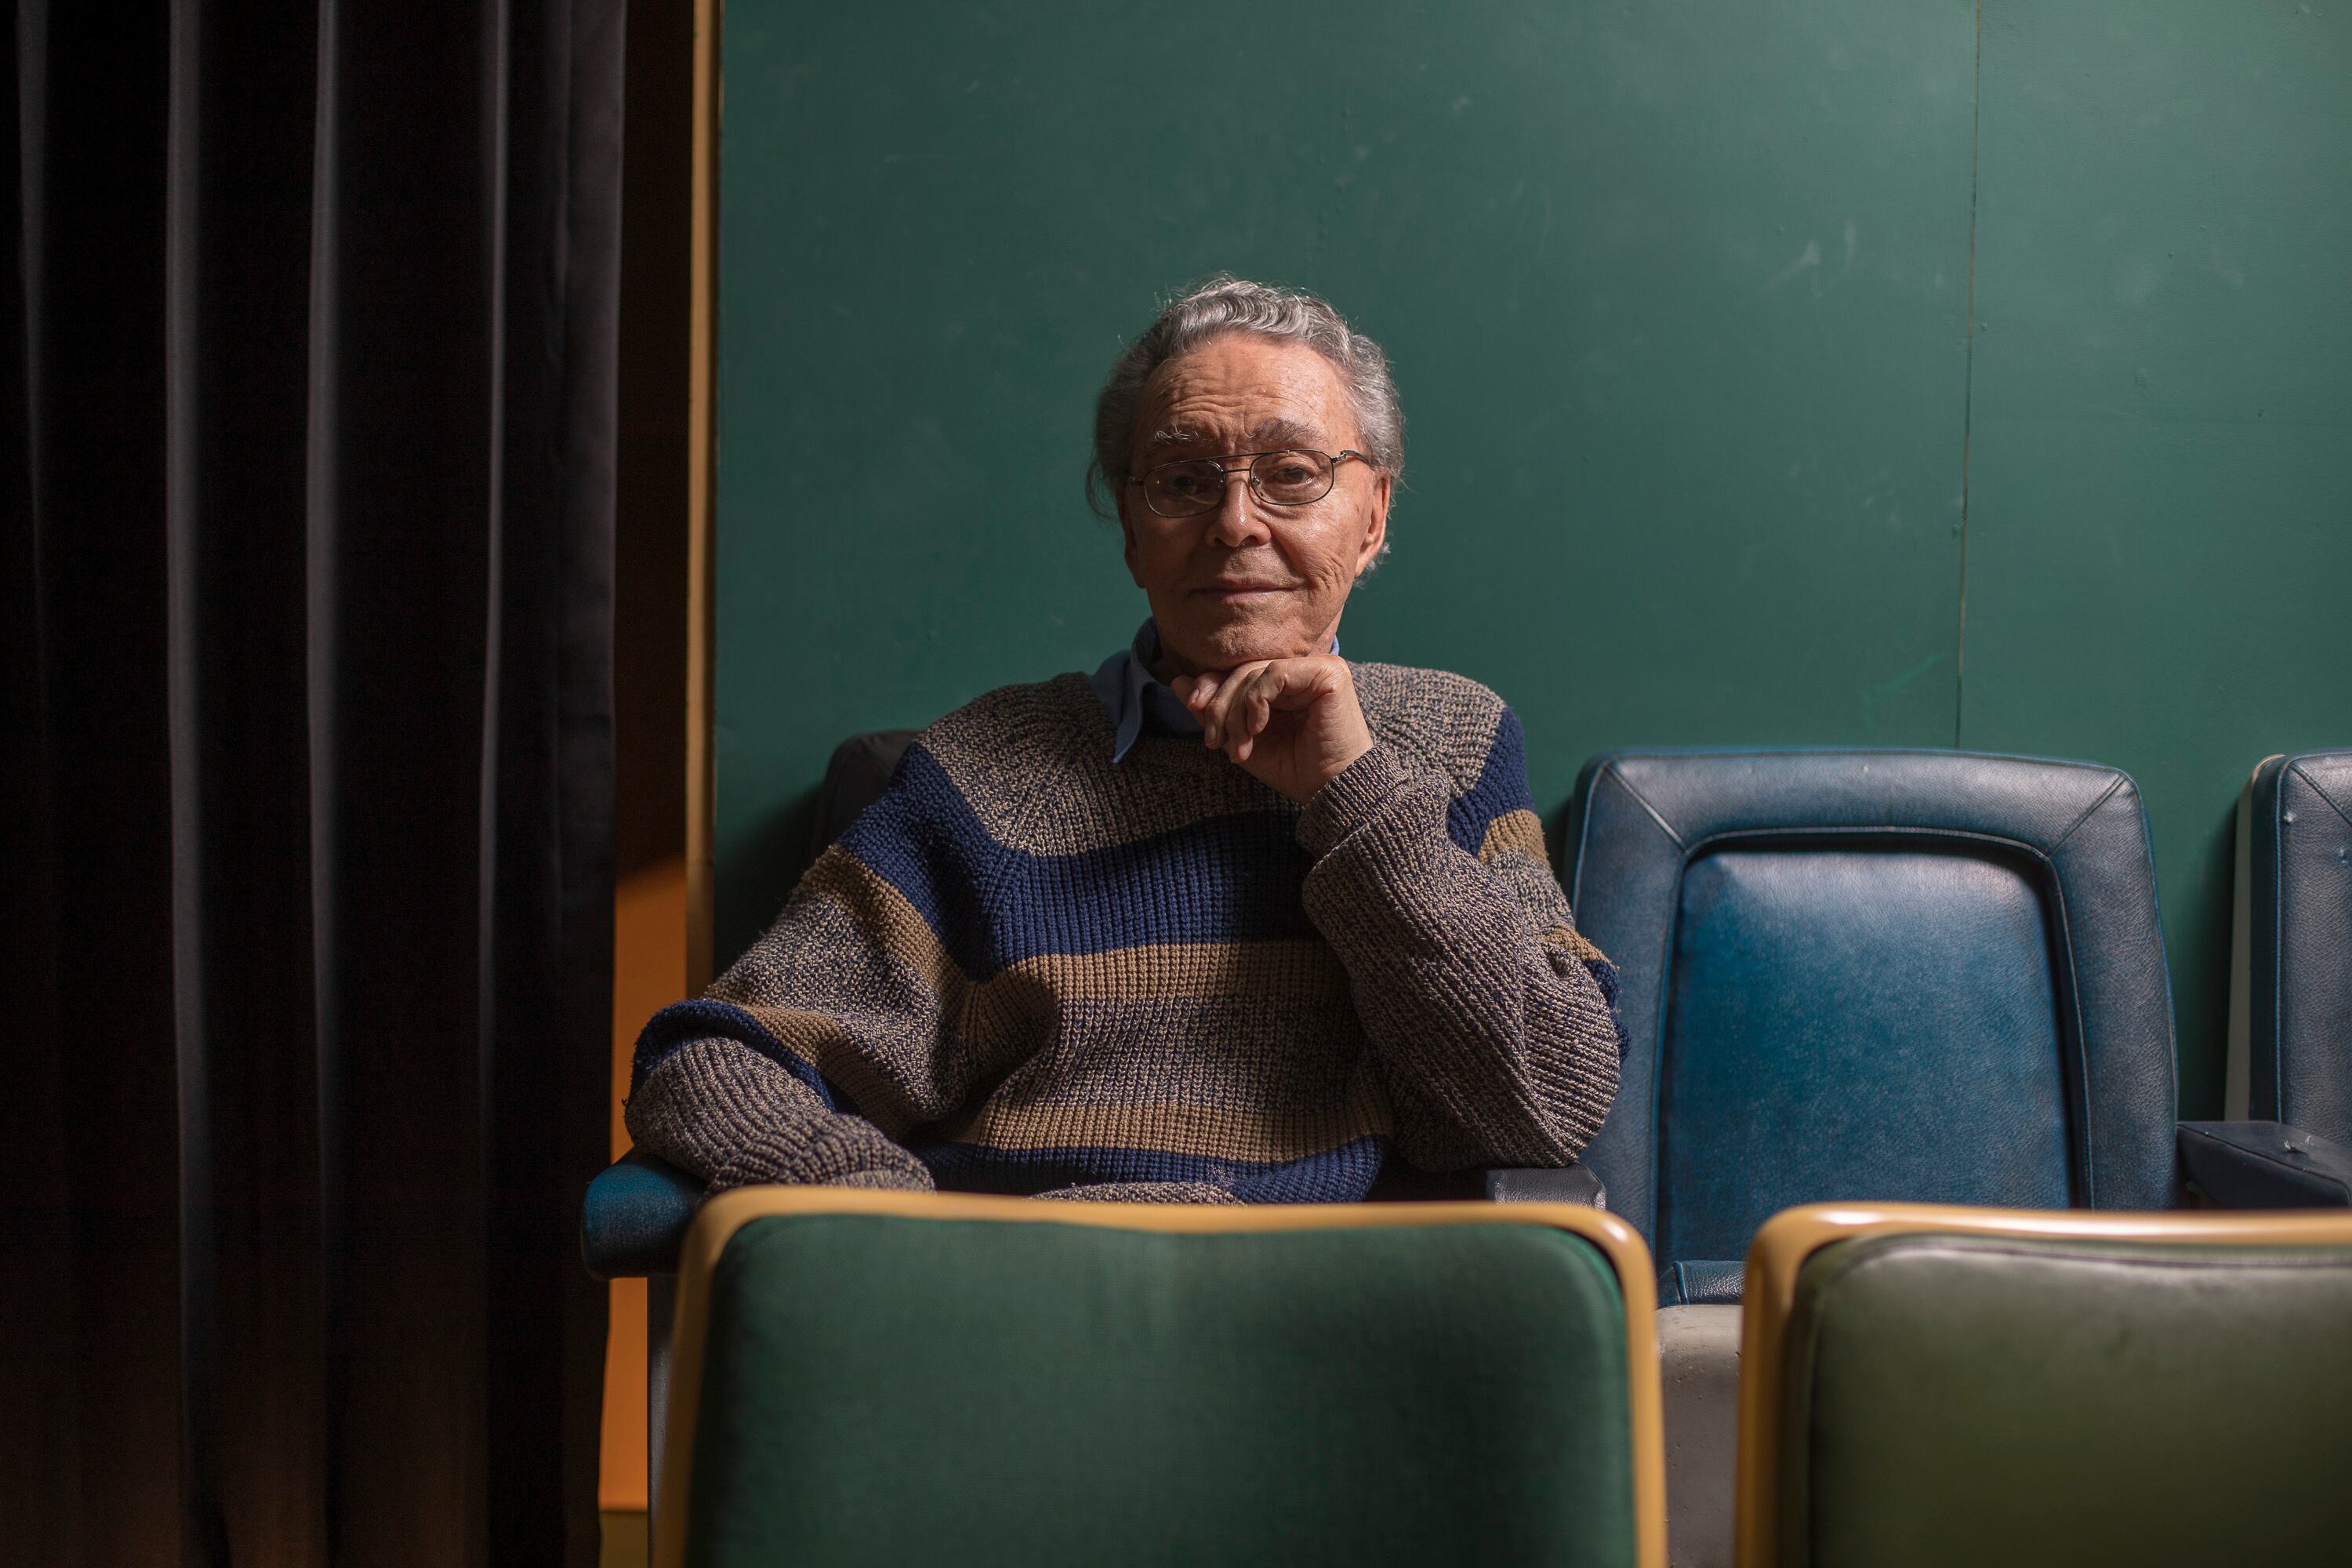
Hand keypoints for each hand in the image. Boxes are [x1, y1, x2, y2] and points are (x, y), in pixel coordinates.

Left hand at [1171, 656, 1373, 803]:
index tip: (1193, 708)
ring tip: (1238, 748)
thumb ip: (1214, 711)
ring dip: (1235, 712)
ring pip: (1254, 672)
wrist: (1332, 793)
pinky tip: (1257, 729)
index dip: (1211, 685)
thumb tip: (1176, 682)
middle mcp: (1302, 670)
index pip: (1239, 670)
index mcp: (1286, 683)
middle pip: (1242, 670)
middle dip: (1219, 705)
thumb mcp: (1243, 739)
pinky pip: (1274, 674)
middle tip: (1213, 741)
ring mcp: (1317, 668)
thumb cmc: (1295, 770)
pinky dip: (1256, 701)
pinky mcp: (1328, 672)